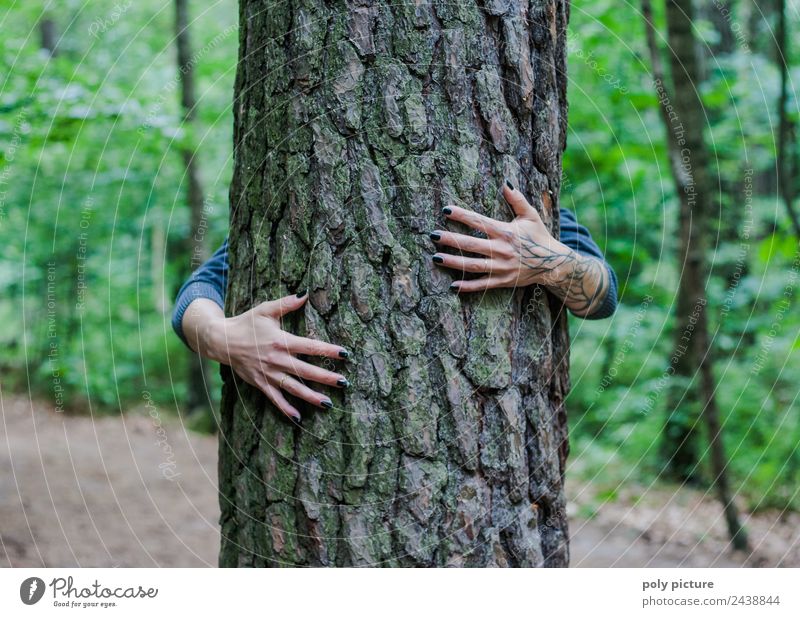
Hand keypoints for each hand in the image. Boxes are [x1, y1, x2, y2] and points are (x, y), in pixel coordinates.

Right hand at [188, 292, 348, 422]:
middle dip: (326, 377)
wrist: (221, 340)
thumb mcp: (265, 310)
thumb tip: (305, 294)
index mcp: (280, 341)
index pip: (310, 346)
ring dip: (311, 396)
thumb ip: (285, 304)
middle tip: (344, 383)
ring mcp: (268, 373)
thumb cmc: (246, 323)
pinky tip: (298, 417)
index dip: (328, 350)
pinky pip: (275, 398)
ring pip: (293, 388)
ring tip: (329, 403)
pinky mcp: (260, 383)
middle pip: (306, 370)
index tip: (344, 354)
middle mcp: (276, 359)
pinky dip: (285, 408)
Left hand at [431, 180, 609, 315]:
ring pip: (473, 265)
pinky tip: (453, 286)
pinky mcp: (503, 281)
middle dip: (451, 240)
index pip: (479, 222)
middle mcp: (502, 250)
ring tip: (436, 258)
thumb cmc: (540, 236)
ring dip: (454, 262)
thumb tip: (505, 182)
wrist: (554, 263)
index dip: (461, 215)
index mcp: (506, 232)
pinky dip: (468, 286)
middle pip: (472, 245)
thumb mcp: (531, 215)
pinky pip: (483, 285)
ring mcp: (502, 267)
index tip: (445, 210)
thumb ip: (517, 199)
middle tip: (433, 235)